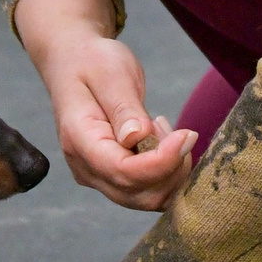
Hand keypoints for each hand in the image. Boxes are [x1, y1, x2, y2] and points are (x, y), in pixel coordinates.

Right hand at [15, 0, 196, 210]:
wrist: (74, 63)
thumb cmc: (93, 63)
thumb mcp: (112, 74)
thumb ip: (125, 109)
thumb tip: (137, 138)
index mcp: (79, 139)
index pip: (123, 171)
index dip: (161, 162)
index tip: (187, 135)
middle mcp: (85, 167)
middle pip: (138, 194)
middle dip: (172, 170)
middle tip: (180, 131)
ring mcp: (97, 176)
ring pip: (146, 198)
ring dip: (171, 171)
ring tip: (164, 130)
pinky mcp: (111, 176)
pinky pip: (146, 189)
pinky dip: (166, 172)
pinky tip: (161, 140)